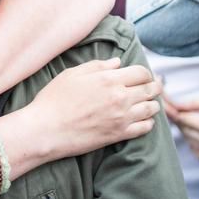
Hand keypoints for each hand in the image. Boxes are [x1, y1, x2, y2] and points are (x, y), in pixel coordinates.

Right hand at [11, 59, 160, 162]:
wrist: (45, 130)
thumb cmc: (53, 100)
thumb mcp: (71, 74)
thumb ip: (97, 66)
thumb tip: (117, 63)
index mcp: (108, 79)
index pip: (141, 73)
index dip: (144, 73)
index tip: (142, 76)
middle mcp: (120, 97)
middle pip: (150, 89)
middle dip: (154, 87)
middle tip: (153, 88)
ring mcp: (121, 117)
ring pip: (151, 109)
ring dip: (152, 104)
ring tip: (148, 104)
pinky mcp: (119, 135)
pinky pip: (145, 128)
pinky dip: (148, 123)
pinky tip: (143, 120)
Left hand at [163, 93, 198, 159]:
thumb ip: (195, 103)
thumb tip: (175, 104)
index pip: (180, 118)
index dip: (169, 108)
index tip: (162, 100)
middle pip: (181, 128)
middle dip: (176, 115)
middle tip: (172, 104)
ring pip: (186, 138)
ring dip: (184, 126)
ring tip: (189, 115)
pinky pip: (193, 148)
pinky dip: (191, 138)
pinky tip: (197, 130)